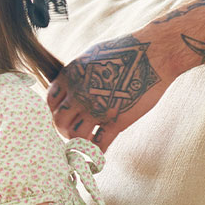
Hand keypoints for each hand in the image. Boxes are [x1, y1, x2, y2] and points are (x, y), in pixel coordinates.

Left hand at [49, 34, 174, 148]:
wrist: (153, 54)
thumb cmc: (126, 51)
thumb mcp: (92, 56)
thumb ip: (79, 74)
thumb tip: (71, 87)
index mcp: (71, 76)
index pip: (50, 102)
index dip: (56, 111)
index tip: (65, 115)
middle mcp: (79, 94)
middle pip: (58, 122)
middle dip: (64, 129)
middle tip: (74, 131)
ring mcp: (97, 109)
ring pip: (74, 136)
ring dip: (78, 142)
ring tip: (87, 141)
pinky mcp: (116, 121)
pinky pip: (98, 145)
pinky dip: (96, 153)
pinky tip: (99, 153)